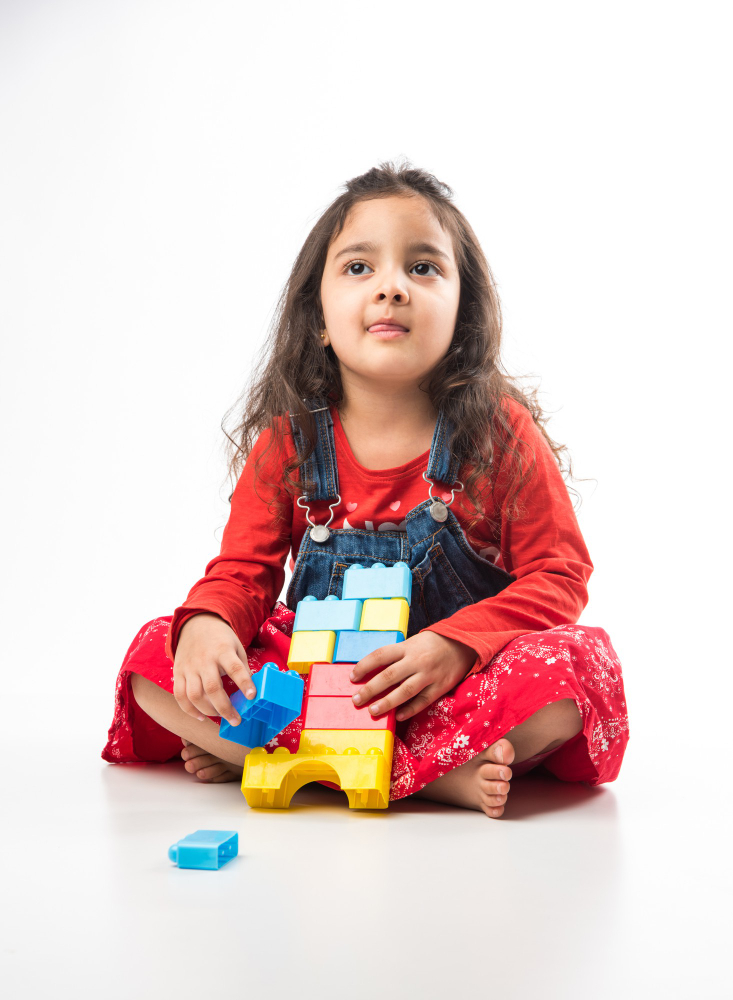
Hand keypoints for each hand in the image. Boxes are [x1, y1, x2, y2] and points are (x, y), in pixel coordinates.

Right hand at [173, 613, 255, 725]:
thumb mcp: (236, 647)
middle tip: (236, 720)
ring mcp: (189, 667)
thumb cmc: (221, 640)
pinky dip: (189, 710)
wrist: (195, 625)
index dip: (244, 683)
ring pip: (194, 695)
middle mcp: (204, 660)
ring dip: (208, 711)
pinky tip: (201, 716)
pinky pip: (180, 696)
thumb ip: (242, 667)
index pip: (235, 668)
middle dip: (225, 708)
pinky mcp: (178, 673)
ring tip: (220, 716)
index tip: (252, 696)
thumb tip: (249, 691)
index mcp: (223, 651)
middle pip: (212, 687)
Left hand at [349, 631, 477, 722]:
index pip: (380, 656)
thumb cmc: (431, 645)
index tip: (353, 677)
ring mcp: (428, 675)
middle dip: (370, 689)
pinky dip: (409, 710)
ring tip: (373, 711)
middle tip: (356, 700)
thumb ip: (396, 656)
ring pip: (404, 691)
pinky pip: (422, 701)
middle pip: (389, 676)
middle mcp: (416, 661)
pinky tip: (398, 716)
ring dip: (387, 702)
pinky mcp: (439, 687)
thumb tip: (373, 672)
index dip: (364, 666)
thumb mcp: (412, 643)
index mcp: (406, 647)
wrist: (462, 644)